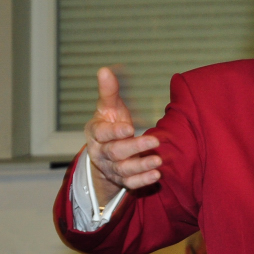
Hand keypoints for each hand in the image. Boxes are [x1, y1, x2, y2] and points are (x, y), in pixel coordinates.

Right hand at [84, 67, 161, 205]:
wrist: (105, 152)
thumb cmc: (109, 123)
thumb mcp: (108, 107)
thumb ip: (108, 91)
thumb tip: (104, 69)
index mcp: (95, 133)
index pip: (102, 134)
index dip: (114, 132)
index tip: (129, 128)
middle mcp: (101, 153)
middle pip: (115, 152)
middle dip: (134, 147)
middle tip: (154, 141)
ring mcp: (111, 168)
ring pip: (124, 170)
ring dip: (141, 166)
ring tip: (158, 161)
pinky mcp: (121, 180)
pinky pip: (130, 183)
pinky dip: (142, 181)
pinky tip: (157, 175)